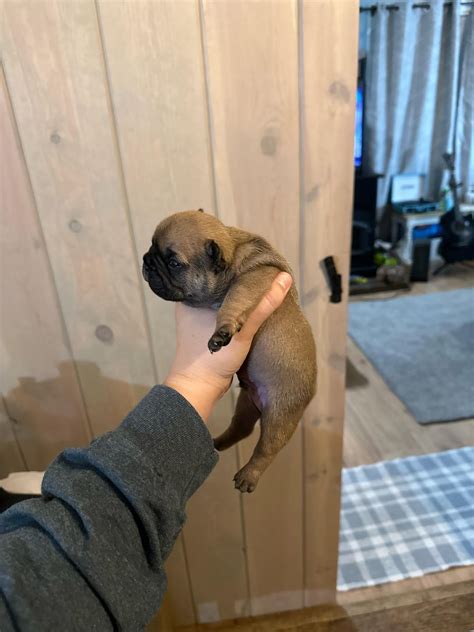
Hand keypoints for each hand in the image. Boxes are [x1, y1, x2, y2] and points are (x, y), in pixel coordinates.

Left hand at [164, 272, 291, 419]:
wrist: (198, 389)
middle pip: (219, 284)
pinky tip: (247, 306)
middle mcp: (189, 303)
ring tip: (257, 283)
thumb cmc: (213, 359)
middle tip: (259, 270)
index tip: (253, 258)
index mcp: (190, 296)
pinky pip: (220, 312)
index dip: (234, 264)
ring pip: (220, 298)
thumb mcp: (242, 331)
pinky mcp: (203, 329)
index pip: (213, 270)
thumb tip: (284, 278)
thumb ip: (263, 306)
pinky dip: (232, 310)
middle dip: (237, 280)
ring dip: (236, 296)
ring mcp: (195, 317)